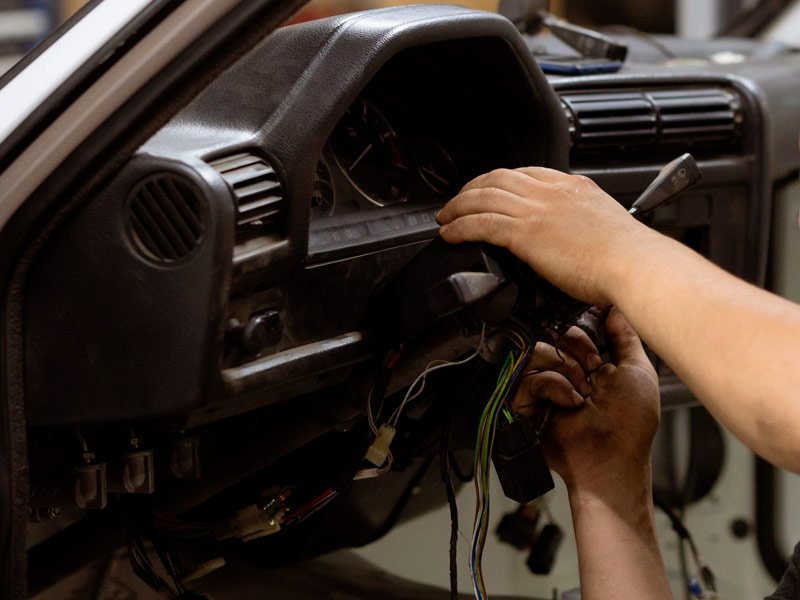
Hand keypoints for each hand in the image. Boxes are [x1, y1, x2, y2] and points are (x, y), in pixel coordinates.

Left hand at [436, 167, 654, 305]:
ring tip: (445, 217)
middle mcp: (552, 192)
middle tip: (458, 202)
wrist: (635, 265)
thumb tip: (572, 240)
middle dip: (472, 189)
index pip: (527, 173)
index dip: (500, 181)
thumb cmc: (630, 257)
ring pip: (483, 197)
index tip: (489, 191)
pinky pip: (480, 224)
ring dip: (458, 206)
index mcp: (574, 187)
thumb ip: (583, 225)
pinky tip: (449, 234)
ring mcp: (537, 210)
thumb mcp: (606, 226)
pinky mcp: (526, 233)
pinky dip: (459, 227)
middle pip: (498, 178)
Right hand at [513, 308, 659, 498]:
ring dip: (565, 370)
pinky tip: (569, 402)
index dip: (581, 336)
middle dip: (575, 352)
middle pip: (551, 336)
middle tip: (591, 374)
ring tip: (581, 393)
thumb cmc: (631, 425)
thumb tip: (615, 309)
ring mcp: (543, 388)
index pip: (569, 331)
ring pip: (537, 352)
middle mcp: (562, 374)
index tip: (597, 355)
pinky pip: (527, 377)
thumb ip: (626, 337)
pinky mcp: (526, 403)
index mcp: (586, 366)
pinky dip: (553, 386)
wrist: (613, 457)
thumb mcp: (638, 371)